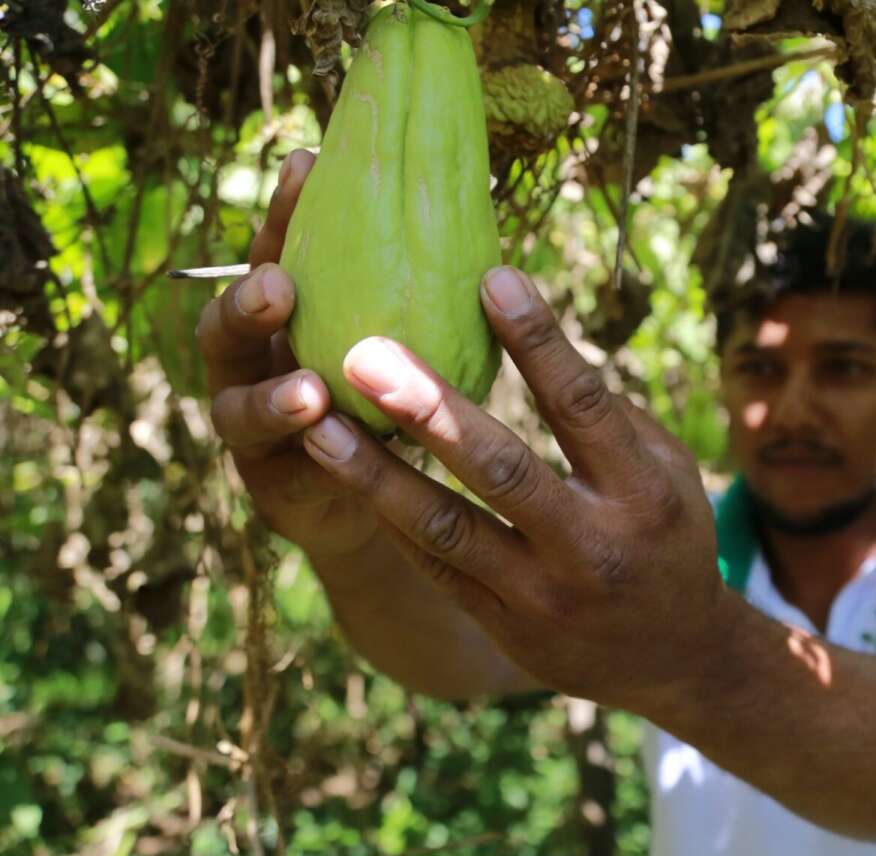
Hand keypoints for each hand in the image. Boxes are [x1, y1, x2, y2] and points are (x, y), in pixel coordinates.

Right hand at [194, 150, 379, 559]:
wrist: (386, 504)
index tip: (306, 166)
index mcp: (291, 316)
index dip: (286, 212)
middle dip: (248, 302)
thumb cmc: (400, 405)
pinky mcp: (270, 482)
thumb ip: (418, 296)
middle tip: (278, 285)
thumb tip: (480, 225)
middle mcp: (257, 363)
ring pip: (239, 407)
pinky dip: (298, 457)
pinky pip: (276, 466)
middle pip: (230, 324)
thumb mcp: (411, 346)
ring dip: (272, 398)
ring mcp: (253, 425)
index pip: (279, 254)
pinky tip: (328, 447)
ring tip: (308, 392)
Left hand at [296, 269, 738, 708]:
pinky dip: (389, 516)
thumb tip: (532, 337)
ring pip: (446, 527)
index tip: (491, 276)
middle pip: (503, 469)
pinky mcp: (504, 624)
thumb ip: (610, 417)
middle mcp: (591, 546)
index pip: (584, 407)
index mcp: (643, 494)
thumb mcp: (672, 472)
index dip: (539, 341)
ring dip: (375, 473)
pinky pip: (435, 566)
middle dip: (430, 409)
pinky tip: (341, 470)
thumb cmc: (669, 539)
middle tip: (364, 351)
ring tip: (315, 421)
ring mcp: (542, 594)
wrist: (674, 661)